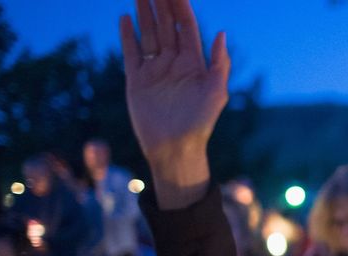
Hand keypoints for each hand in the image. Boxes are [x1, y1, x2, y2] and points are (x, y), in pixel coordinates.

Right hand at [119, 0, 229, 207]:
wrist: (176, 149)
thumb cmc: (201, 123)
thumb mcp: (216, 92)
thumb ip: (219, 63)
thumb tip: (222, 33)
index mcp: (194, 64)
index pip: (186, 27)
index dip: (180, 6)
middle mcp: (174, 63)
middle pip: (166, 26)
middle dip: (160, 4)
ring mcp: (155, 71)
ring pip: (148, 35)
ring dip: (143, 14)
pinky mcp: (137, 81)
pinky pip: (132, 53)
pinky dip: (128, 36)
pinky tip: (125, 19)